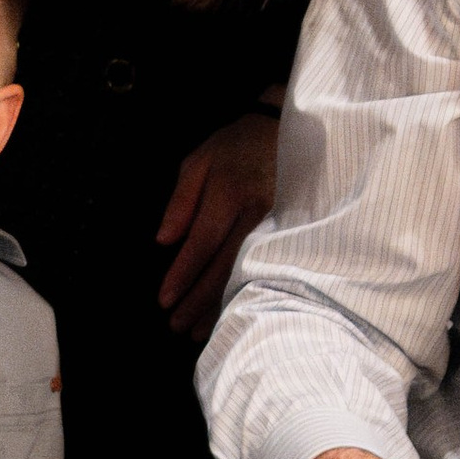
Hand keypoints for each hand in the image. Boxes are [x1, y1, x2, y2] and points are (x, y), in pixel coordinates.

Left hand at [155, 111, 280, 338]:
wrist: (289, 128)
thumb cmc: (236, 145)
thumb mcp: (199, 160)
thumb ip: (180, 201)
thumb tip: (164, 241)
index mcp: (229, 192)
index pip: (202, 243)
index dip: (182, 274)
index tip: (164, 300)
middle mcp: (258, 212)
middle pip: (225, 266)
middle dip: (198, 300)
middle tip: (176, 326)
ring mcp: (281, 223)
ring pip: (248, 272)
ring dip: (221, 305)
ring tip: (197, 331)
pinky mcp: (295, 230)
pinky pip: (267, 267)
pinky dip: (248, 292)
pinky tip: (233, 311)